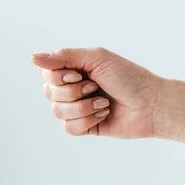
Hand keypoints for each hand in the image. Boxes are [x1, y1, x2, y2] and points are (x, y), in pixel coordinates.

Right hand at [31, 47, 163, 137]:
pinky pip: (69, 128)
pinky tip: (104, 114)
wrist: (151, 104)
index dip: (57, 76)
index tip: (79, 74)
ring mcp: (79, 108)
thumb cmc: (130, 78)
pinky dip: (87, 120)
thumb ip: (65, 56)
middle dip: (73, 91)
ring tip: (104, 102)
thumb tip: (33, 57)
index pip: (46, 72)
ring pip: (57, 111)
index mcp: (76, 69)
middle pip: (49, 92)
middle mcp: (74, 88)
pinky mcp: (86, 126)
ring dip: (82, 106)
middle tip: (96, 87)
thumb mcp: (98, 58)